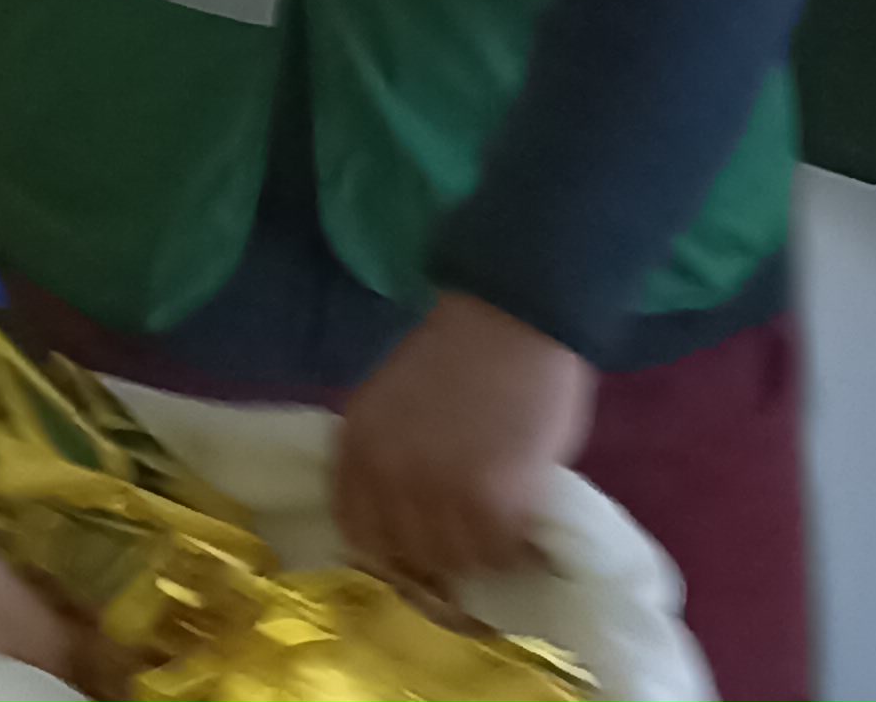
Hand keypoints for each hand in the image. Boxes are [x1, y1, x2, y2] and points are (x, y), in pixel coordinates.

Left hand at [331, 291, 591, 592]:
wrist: (511, 316)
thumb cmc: (457, 352)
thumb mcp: (390, 403)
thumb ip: (385, 456)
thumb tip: (400, 516)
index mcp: (356, 446)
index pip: (356, 530)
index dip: (388, 543)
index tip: (415, 540)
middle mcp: (387, 474)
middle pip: (405, 553)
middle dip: (434, 550)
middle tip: (464, 535)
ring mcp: (440, 491)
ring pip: (454, 560)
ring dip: (475, 550)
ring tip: (495, 528)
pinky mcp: (493, 500)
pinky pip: (498, 551)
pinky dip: (510, 546)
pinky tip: (519, 518)